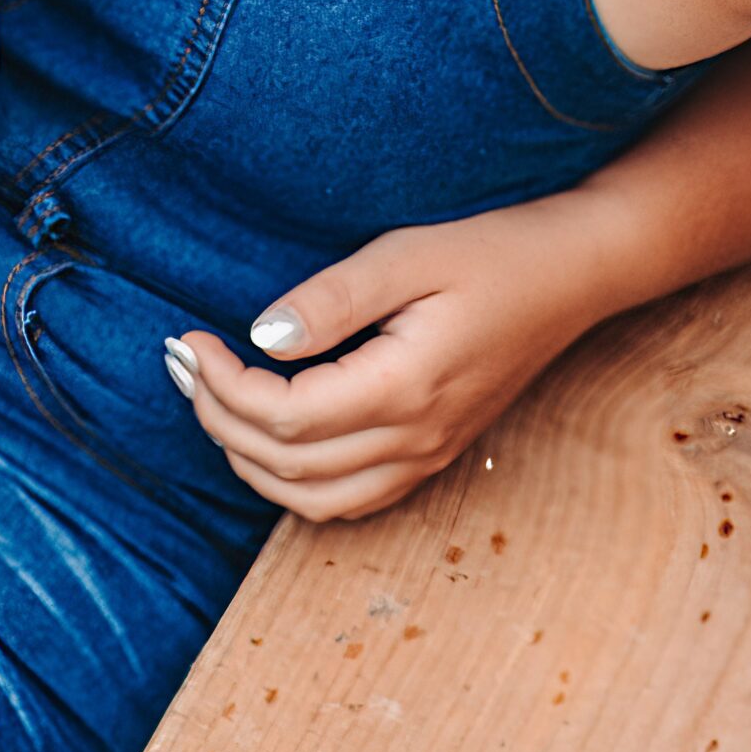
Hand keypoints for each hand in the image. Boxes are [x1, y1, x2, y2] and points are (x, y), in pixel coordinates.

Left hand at [164, 194, 599, 522]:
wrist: (571, 275)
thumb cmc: (492, 252)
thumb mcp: (409, 255)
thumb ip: (333, 299)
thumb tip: (261, 336)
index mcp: (404, 388)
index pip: (285, 418)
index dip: (222, 385)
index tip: (189, 339)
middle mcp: (414, 438)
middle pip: (285, 464)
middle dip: (216, 417)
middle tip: (180, 364)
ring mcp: (425, 456)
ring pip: (311, 498)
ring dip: (247, 458)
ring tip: (208, 399)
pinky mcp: (430, 455)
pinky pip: (346, 499)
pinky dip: (291, 480)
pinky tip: (266, 435)